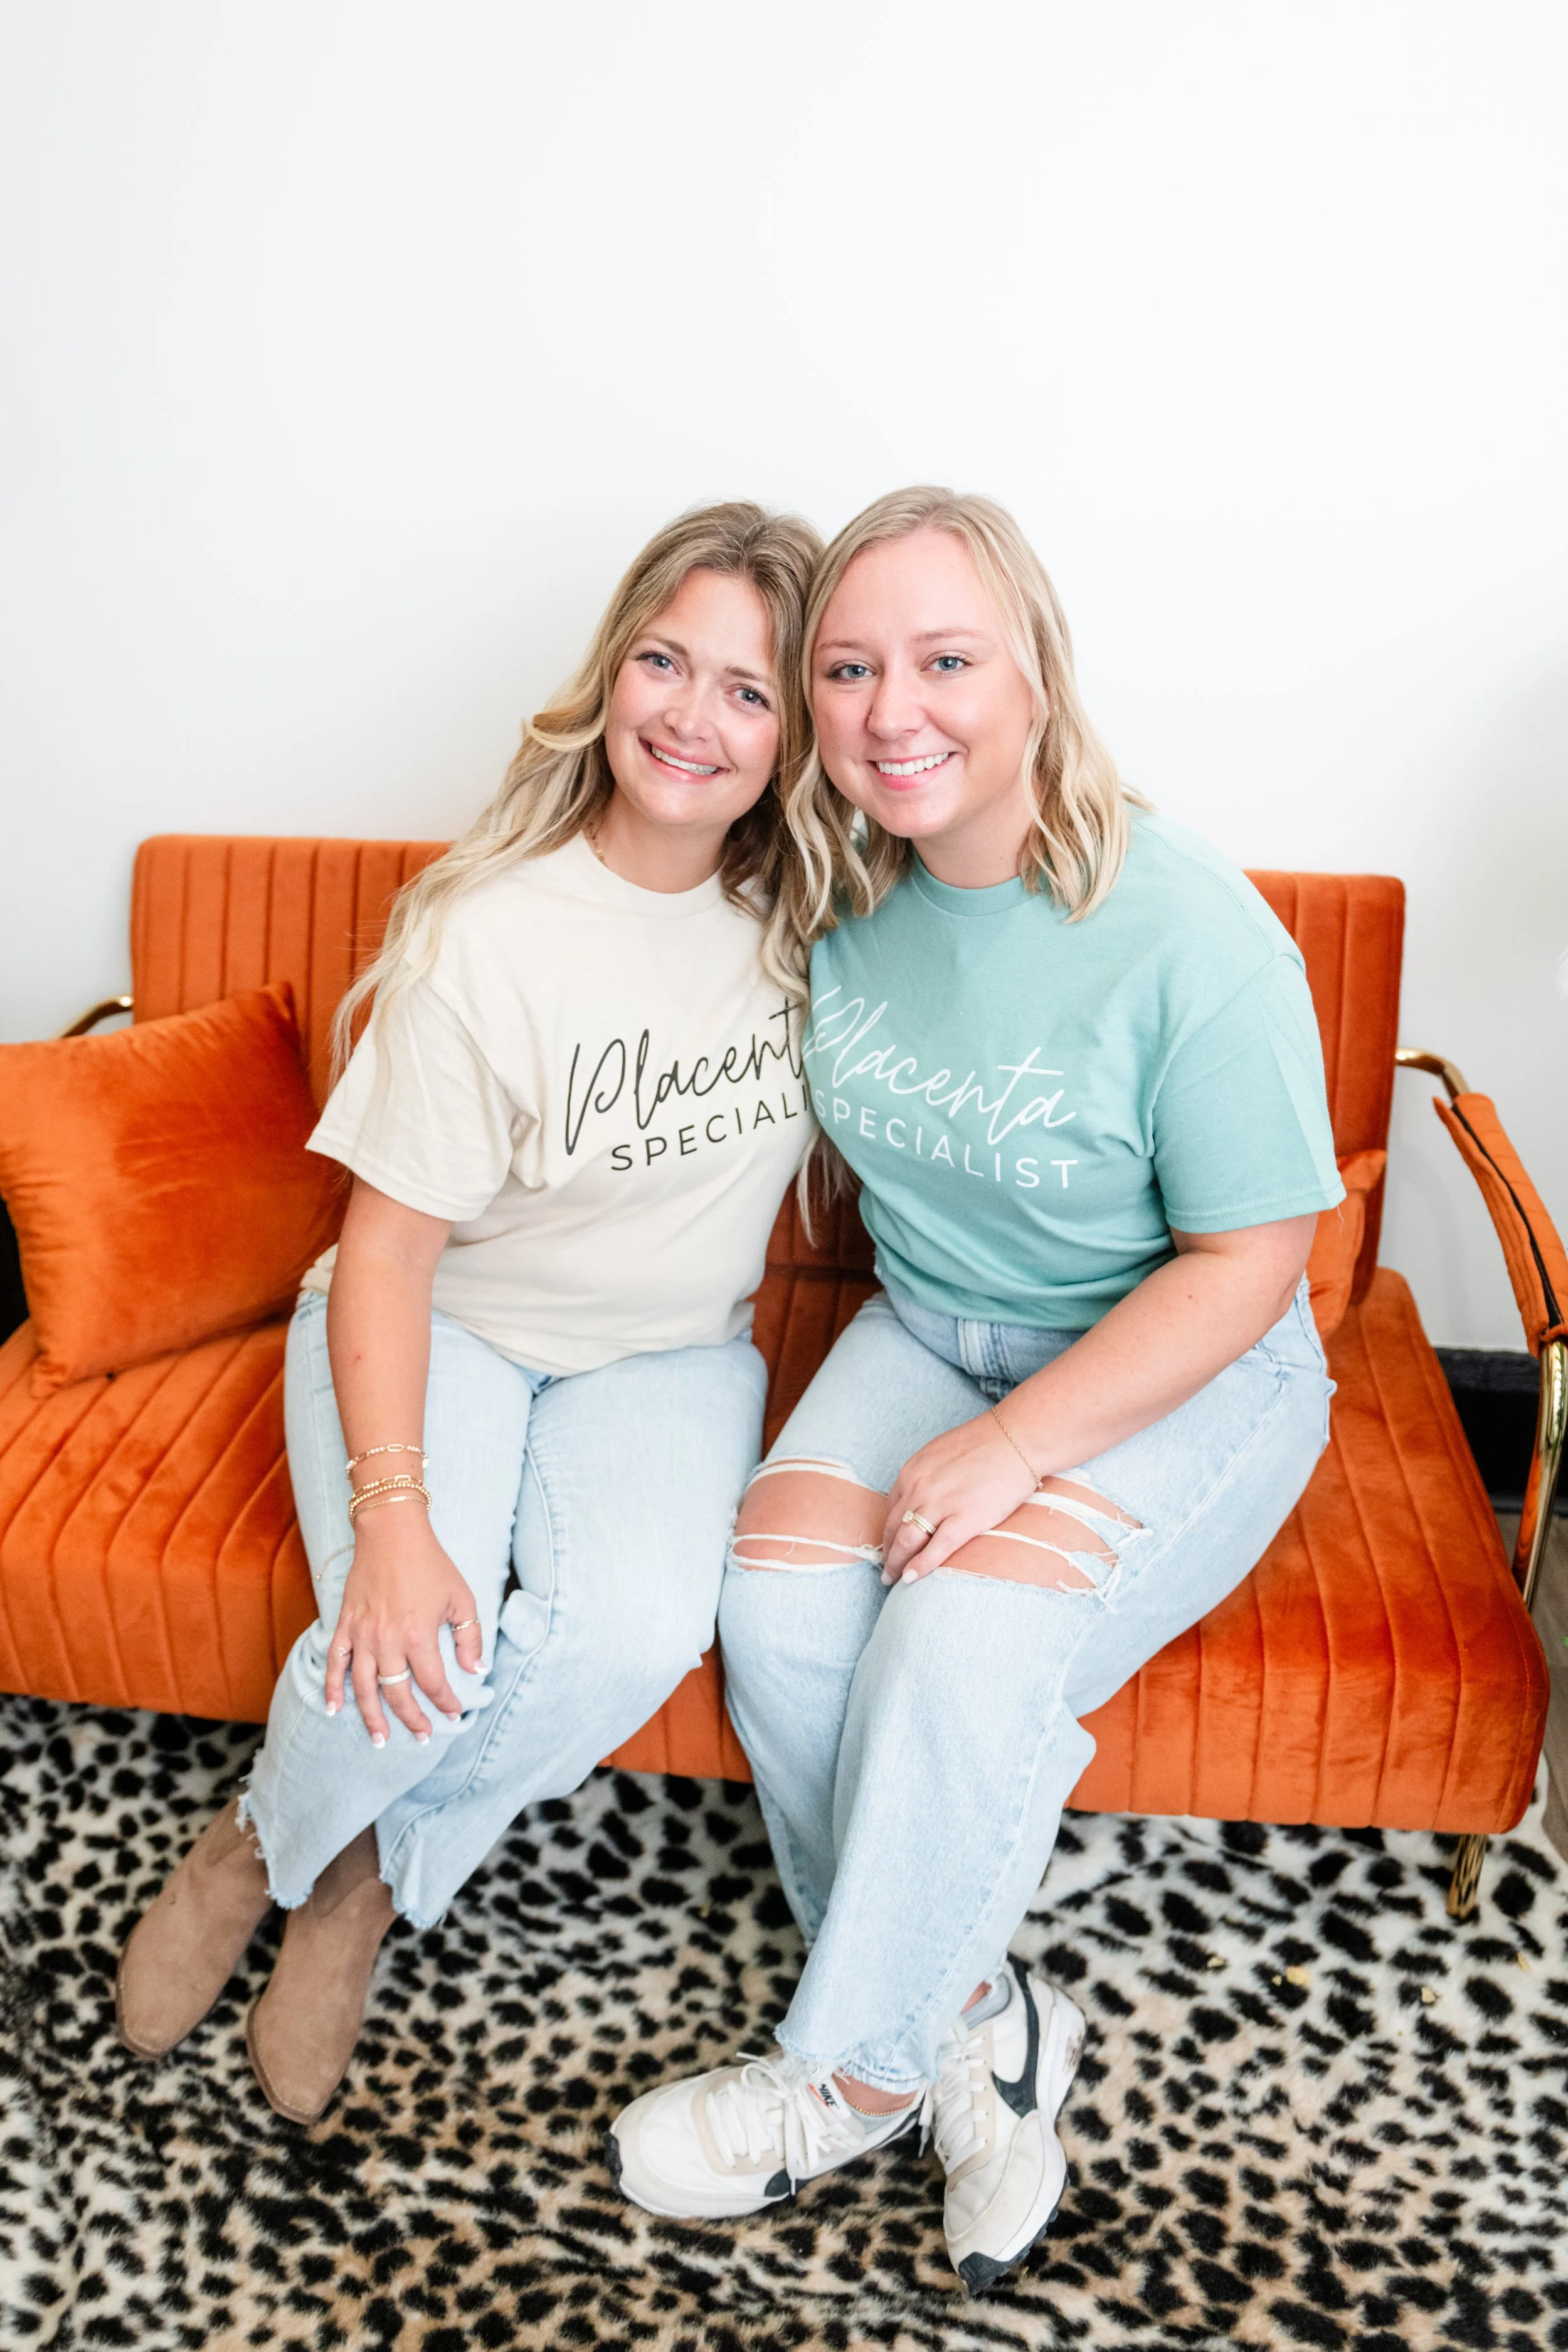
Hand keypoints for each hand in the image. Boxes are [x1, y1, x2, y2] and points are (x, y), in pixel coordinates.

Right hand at [323, 1506, 482, 1743]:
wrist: (391, 1533)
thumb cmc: (431, 1564)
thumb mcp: (462, 1598)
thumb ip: (470, 1637)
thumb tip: (476, 1670)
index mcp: (418, 1635)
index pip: (433, 1683)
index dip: (446, 1702)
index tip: (455, 1714)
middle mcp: (387, 1641)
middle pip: (397, 1694)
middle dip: (411, 1719)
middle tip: (422, 1736)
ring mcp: (362, 1635)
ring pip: (364, 1688)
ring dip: (372, 1717)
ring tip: (380, 1739)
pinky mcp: (345, 1625)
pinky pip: (335, 1663)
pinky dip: (331, 1688)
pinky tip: (333, 1710)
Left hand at [882, 1413, 1039, 1582]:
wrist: (1017, 1439)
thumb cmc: (986, 1444)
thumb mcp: (941, 1453)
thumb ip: (926, 1475)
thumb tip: (921, 1495)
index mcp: (913, 1471)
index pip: (891, 1509)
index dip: (887, 1531)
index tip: (889, 1545)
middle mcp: (919, 1488)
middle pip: (894, 1528)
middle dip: (887, 1553)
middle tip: (886, 1570)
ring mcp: (941, 1504)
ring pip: (907, 1541)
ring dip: (896, 1564)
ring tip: (894, 1580)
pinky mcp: (965, 1519)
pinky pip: (936, 1549)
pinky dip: (920, 1566)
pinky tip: (911, 1579)